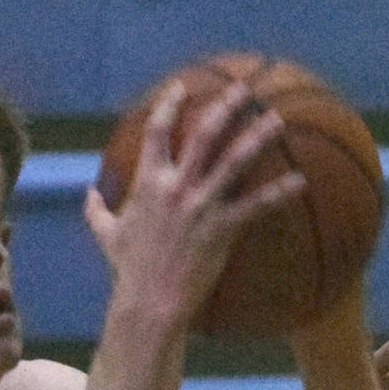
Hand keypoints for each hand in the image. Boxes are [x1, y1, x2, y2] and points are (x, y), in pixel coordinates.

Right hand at [85, 81, 306, 329]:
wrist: (148, 301)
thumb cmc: (128, 269)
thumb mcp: (106, 235)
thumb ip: (96, 211)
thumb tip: (88, 194)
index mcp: (147, 183)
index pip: (156, 132)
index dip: (169, 105)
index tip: (181, 88)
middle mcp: (175, 187)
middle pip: (204, 135)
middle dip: (225, 107)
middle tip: (245, 89)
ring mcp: (200, 206)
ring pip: (235, 161)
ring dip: (258, 136)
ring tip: (277, 118)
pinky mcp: (221, 228)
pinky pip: (256, 205)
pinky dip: (279, 192)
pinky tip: (300, 180)